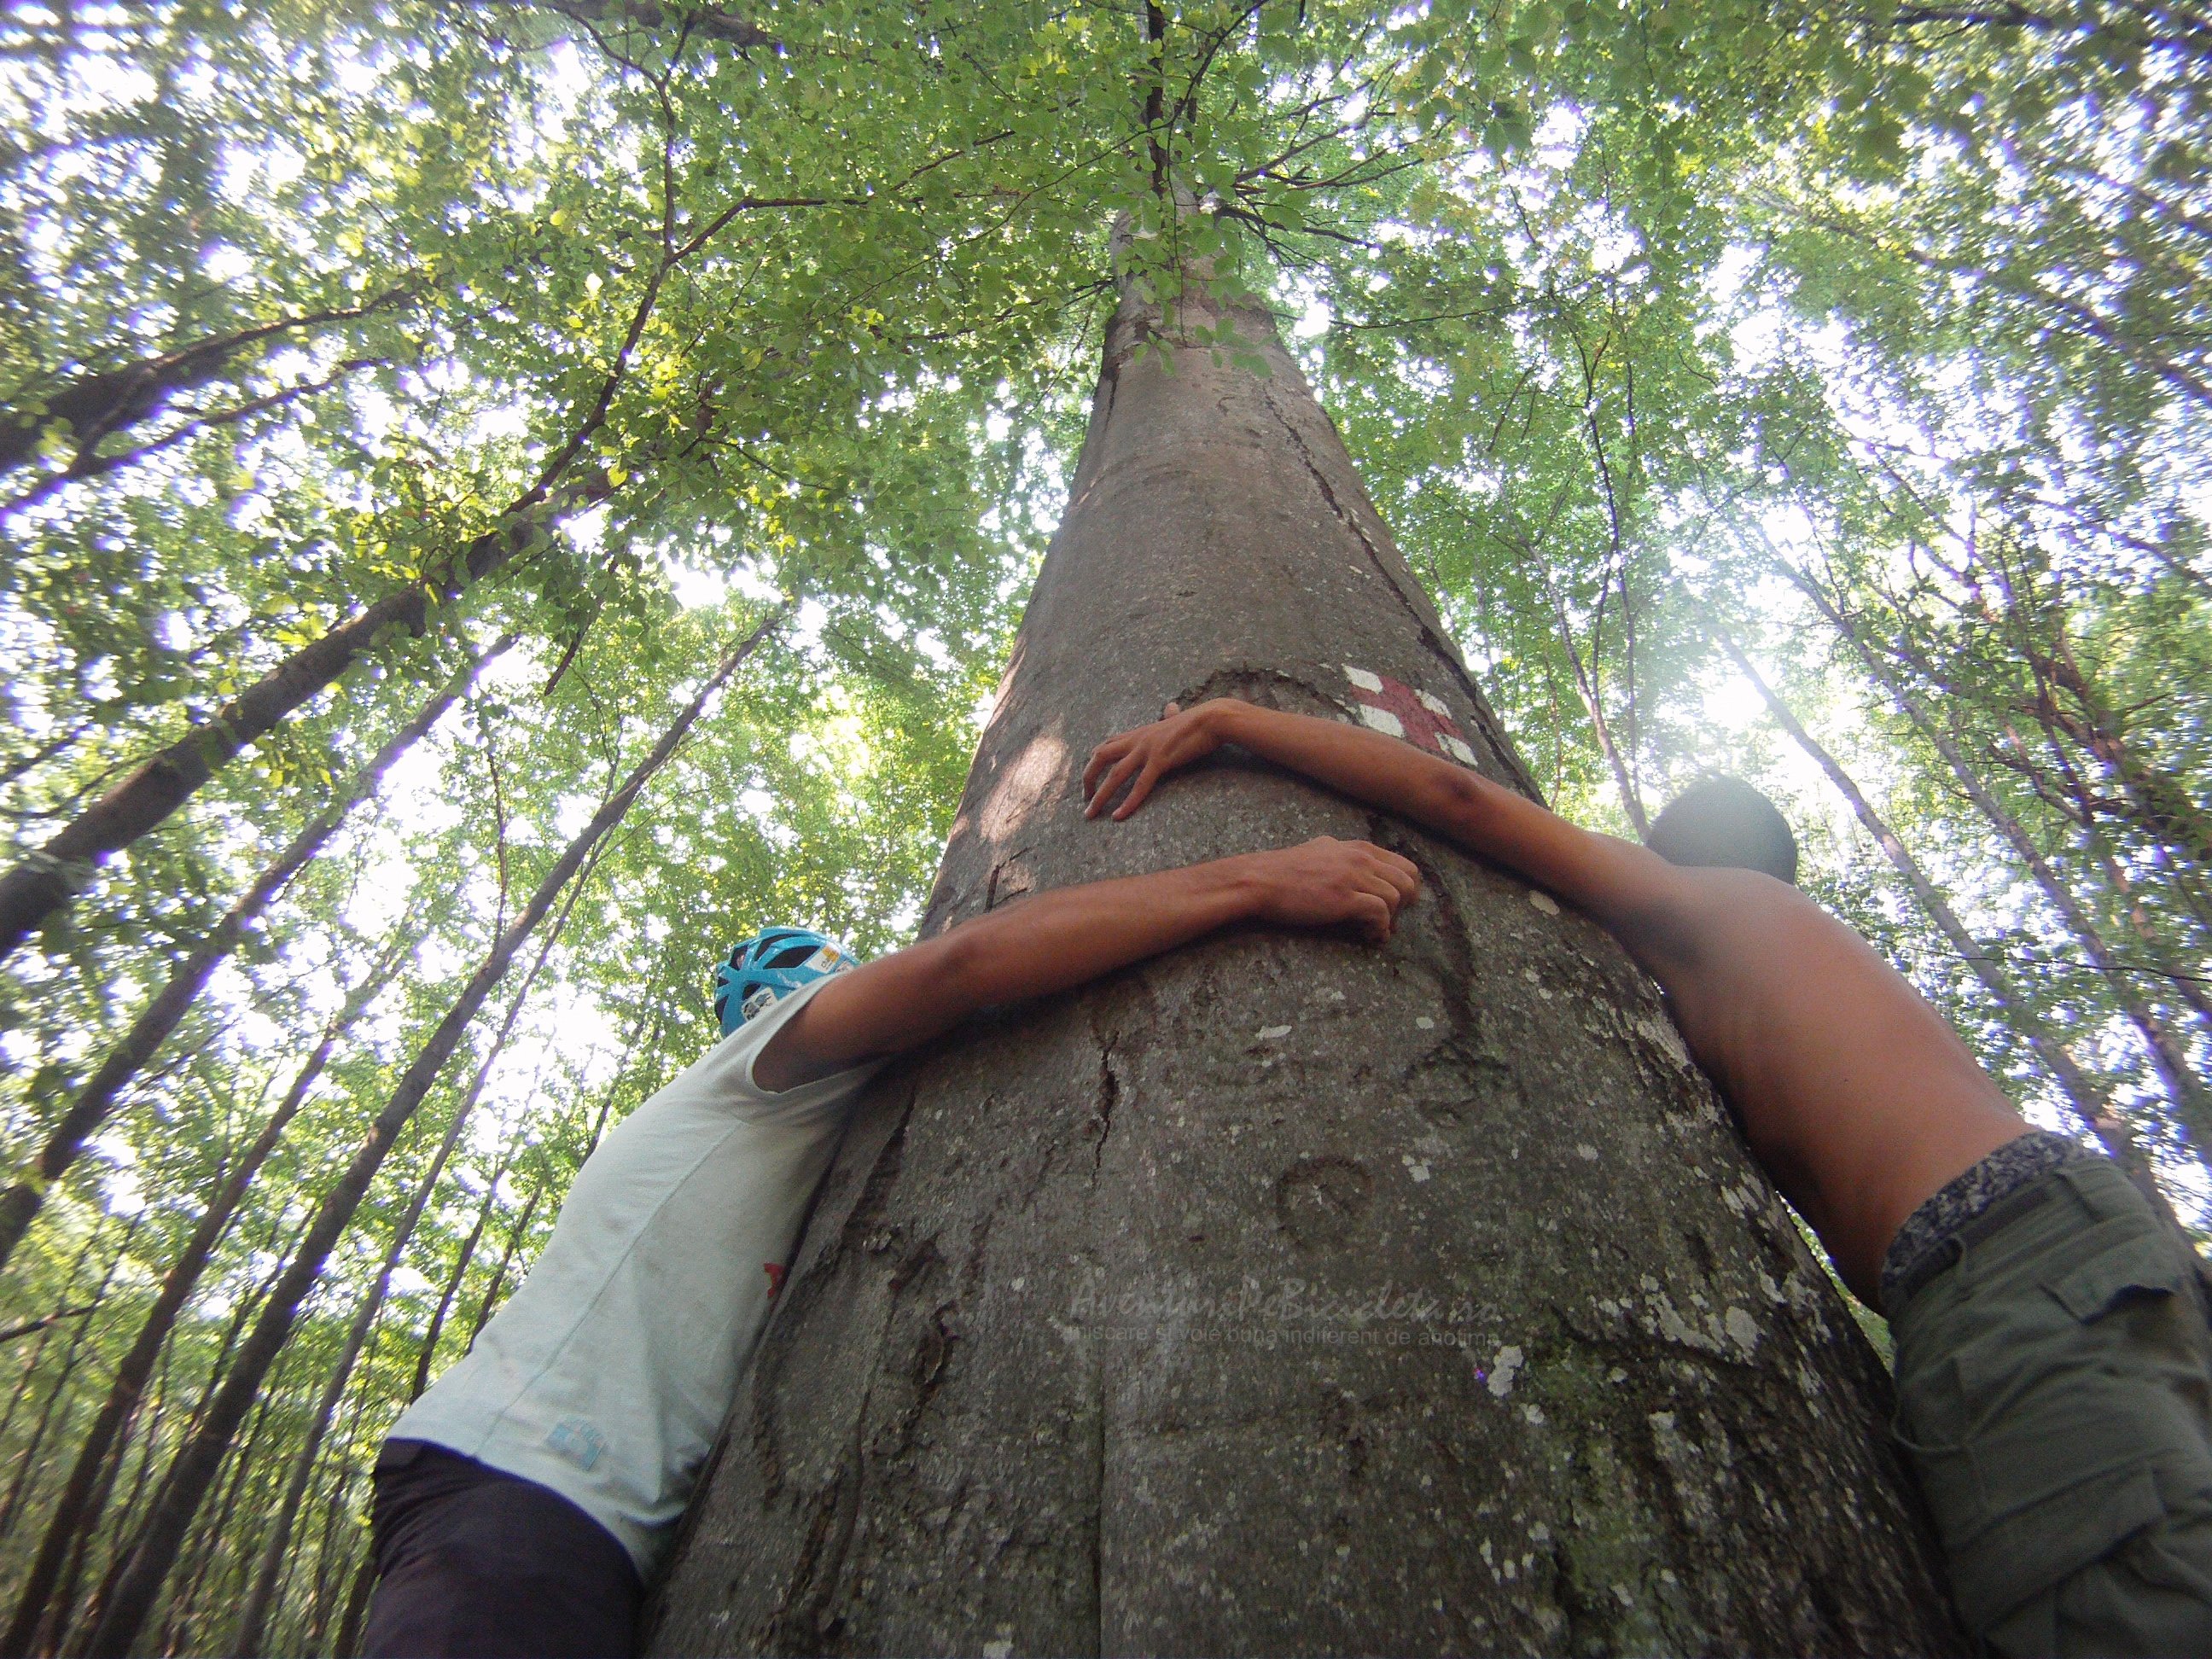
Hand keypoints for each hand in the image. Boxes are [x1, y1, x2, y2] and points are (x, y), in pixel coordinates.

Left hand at [1084, 699, 1244, 819]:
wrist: (1213, 719)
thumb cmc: (1198, 721)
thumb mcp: (1176, 719)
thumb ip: (1168, 717)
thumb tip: (1170, 708)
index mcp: (1140, 732)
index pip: (1107, 744)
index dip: (1094, 761)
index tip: (1089, 778)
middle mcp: (1137, 739)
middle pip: (1100, 756)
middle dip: (1087, 778)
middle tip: (1084, 799)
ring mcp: (1147, 750)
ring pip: (1114, 774)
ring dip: (1099, 796)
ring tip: (1090, 814)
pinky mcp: (1160, 760)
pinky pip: (1140, 785)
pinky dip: (1128, 802)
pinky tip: (1118, 816)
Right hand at [1238, 836, 1420, 944]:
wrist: (1259, 880)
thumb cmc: (1282, 870)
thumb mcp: (1318, 849)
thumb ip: (1339, 851)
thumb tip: (1345, 854)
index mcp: (1358, 848)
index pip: (1405, 865)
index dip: (1405, 889)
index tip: (1394, 905)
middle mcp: (1361, 858)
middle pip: (1409, 881)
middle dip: (1405, 906)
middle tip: (1388, 921)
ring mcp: (1354, 877)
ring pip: (1398, 897)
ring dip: (1391, 920)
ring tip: (1374, 931)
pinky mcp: (1345, 898)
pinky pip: (1380, 914)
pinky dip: (1379, 929)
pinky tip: (1367, 936)